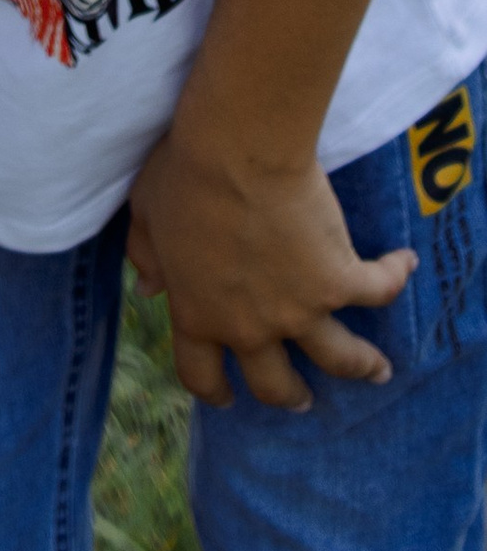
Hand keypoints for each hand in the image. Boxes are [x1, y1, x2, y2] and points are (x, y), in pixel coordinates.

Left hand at [128, 110, 415, 408]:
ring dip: (361, 366)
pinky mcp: (337, 280)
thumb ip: (146, 256)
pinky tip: (404, 264)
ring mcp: (299, 309)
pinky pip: (377, 289)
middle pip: (274, 384)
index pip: (201, 372)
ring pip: (339, 359)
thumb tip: (146, 288)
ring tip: (377, 369)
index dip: (213, 389)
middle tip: (302, 399)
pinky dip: (394, 276)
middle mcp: (251, 325)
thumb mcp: (145, 215)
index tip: (226, 397)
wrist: (236, 151)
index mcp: (198, 314)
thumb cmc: (182, 175)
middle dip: (290, 395)